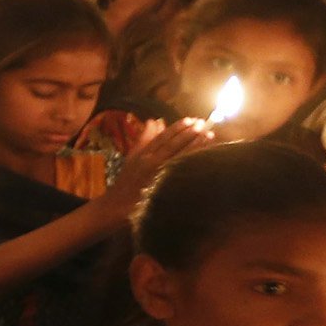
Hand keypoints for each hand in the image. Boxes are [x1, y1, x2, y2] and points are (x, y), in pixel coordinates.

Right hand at [98, 118, 213, 219]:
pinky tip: (204, 156)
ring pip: (180, 156)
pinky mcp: (166, 186)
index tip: (190, 120)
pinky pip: (182, 171)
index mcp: (143, 154)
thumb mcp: (132, 157)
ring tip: (209, 135)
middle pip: (173, 145)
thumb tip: (155, 121)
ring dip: (195, 145)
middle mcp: (151, 162)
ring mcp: (159, 174)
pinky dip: (193, 162)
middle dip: (188, 133)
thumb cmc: (127, 181)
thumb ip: (144, 139)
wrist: (117, 206)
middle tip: (202, 123)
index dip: (177, 128)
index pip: (162, 138)